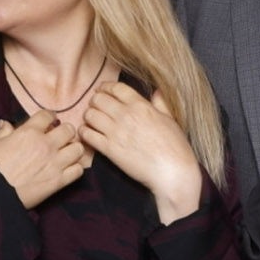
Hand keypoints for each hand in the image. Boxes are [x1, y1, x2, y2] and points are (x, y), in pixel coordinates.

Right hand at [0, 109, 84, 208]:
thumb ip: (3, 133)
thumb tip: (5, 124)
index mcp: (28, 132)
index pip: (47, 115)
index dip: (49, 117)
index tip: (50, 122)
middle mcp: (45, 145)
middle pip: (69, 130)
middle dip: (65, 132)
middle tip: (60, 138)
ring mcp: (54, 163)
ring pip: (78, 149)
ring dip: (73, 150)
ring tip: (66, 154)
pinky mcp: (58, 181)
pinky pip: (79, 170)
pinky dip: (75, 169)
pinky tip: (67, 170)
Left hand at [80, 84, 202, 223]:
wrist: (172, 171)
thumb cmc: (175, 147)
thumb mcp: (170, 119)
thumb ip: (161, 104)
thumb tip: (158, 92)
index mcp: (141, 105)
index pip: (116, 88)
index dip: (106, 87)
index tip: (102, 90)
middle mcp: (126, 115)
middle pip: (99, 99)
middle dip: (95, 101)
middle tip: (96, 107)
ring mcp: (116, 132)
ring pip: (90, 115)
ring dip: (89, 116)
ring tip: (92, 121)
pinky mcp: (109, 149)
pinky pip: (87, 135)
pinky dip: (84, 132)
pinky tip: (88, 134)